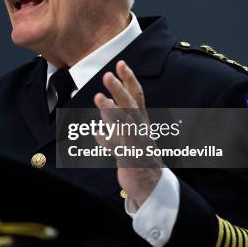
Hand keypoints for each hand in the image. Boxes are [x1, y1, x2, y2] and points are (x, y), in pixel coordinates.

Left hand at [94, 60, 162, 206]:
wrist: (150, 183)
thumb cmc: (137, 154)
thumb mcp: (126, 131)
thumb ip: (114, 118)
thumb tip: (103, 103)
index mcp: (140, 119)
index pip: (136, 95)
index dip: (129, 78)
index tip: (121, 63)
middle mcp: (140, 128)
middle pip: (131, 105)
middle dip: (119, 90)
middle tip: (107, 75)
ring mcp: (136, 142)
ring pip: (124, 124)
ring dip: (111, 111)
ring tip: (99, 98)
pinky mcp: (130, 158)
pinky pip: (118, 148)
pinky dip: (107, 140)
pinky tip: (97, 132)